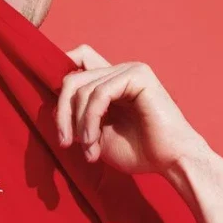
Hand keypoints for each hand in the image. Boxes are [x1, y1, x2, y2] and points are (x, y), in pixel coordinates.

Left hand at [56, 44, 208, 174]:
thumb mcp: (95, 133)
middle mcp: (119, 70)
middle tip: (65, 143)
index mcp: (111, 81)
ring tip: (88, 150)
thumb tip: (50, 106)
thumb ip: (76, 116)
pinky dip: (90, 120)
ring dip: (79, 124)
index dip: (60, 73)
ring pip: (81, 88)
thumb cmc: (138, 152)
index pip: (78, 60)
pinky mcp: (138, 76)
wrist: (171, 162)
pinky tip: (92, 142)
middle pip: (72, 78)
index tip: (55, 112)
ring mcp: (130, 70)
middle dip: (62, 113)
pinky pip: (99, 94)